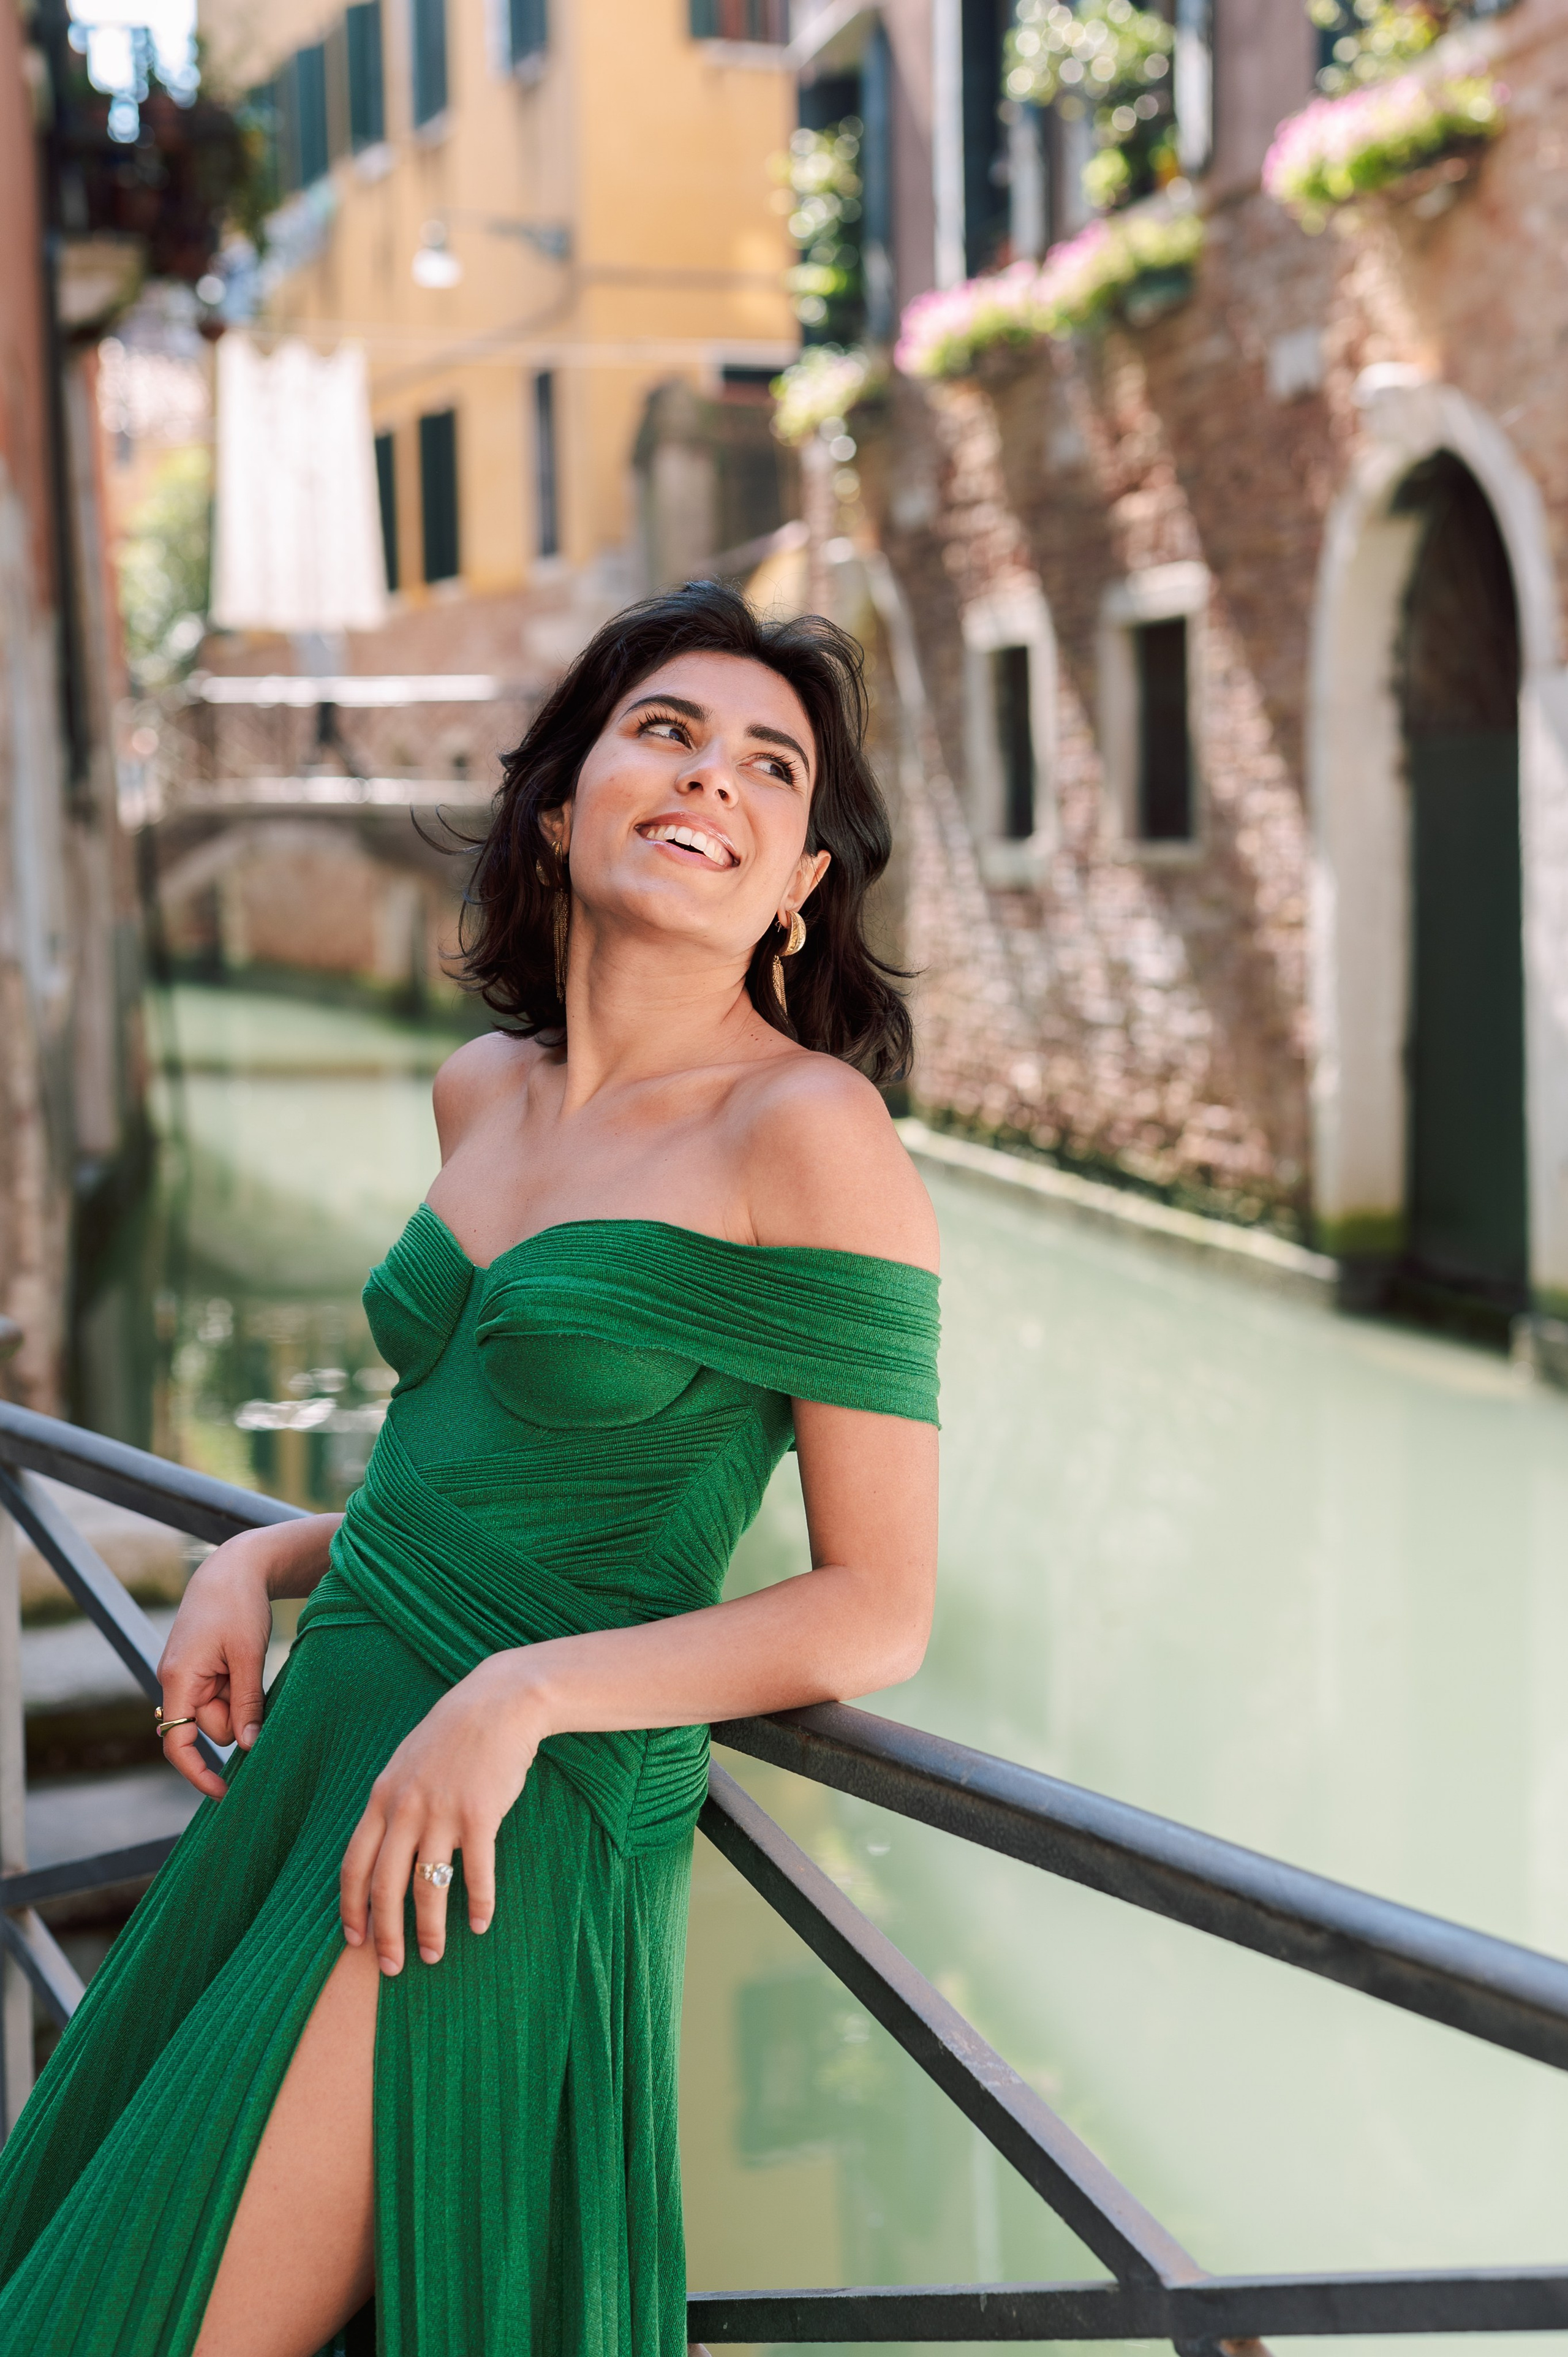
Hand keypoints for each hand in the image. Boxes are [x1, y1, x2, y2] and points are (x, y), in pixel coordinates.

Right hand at [155, 1532, 278, 1798]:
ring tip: (251, 1662)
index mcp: (178, 1680)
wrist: (232, 1566)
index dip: (199, 1773)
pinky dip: (238, 1690)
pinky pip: (221, 1695)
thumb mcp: (248, 1656)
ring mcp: (186, 1675)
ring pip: (220, 1712)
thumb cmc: (239, 1605)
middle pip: (210, 1727)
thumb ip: (247, 1704)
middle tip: (257, 1681)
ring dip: (241, 1701)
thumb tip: (249, 1748)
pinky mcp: (199, 1668)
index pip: (178, 1744)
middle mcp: (175, 1681)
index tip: (224, 1794)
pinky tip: (247, 1664)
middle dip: (238, 1718)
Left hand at [338, 1653, 549, 1972]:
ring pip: (428, 1886)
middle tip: (392, 1967)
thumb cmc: (452, 1736)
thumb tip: (381, 1853)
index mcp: (381, 1798)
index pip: (354, 1866)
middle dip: (386, 1933)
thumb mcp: (406, 1765)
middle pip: (386, 1886)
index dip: (352, 1908)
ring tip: (434, 1955)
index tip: (355, 1941)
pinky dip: (479, 1902)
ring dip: (430, 1928)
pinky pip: (476, 1871)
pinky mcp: (480, 1813)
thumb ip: (391, 1806)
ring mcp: (442, 1811)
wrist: (498, 1703)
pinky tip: (480, 1923)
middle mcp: (405, 1809)